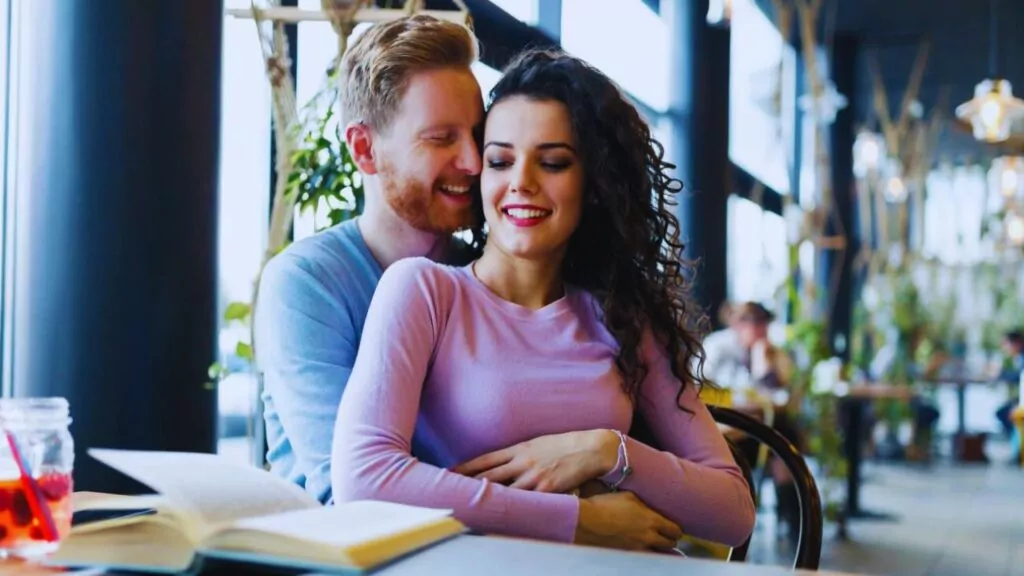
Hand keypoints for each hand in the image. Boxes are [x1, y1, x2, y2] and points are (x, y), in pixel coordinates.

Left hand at [452, 430, 618, 492]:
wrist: (591, 448)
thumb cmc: (566, 444)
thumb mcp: (539, 443)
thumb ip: (521, 453)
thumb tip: (505, 462)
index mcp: (520, 448)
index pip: (486, 458)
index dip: (466, 466)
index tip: (450, 471)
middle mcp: (522, 462)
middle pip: (489, 475)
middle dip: (468, 484)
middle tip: (450, 491)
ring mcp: (533, 477)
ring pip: (504, 491)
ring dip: (487, 499)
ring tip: (470, 506)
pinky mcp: (547, 490)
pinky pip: (526, 502)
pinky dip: (514, 508)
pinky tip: (503, 515)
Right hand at [575, 492, 682, 550]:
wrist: (588, 521)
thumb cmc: (607, 504)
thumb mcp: (629, 496)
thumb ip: (644, 503)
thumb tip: (650, 505)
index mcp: (652, 520)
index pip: (675, 530)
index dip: (676, 529)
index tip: (674, 527)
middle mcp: (649, 537)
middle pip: (669, 544)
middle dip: (670, 539)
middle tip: (666, 535)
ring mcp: (638, 548)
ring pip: (658, 553)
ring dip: (659, 548)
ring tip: (656, 543)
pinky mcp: (626, 555)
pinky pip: (644, 557)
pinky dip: (646, 553)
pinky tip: (641, 548)